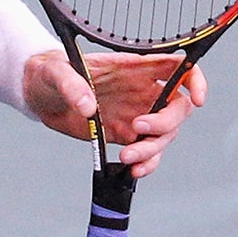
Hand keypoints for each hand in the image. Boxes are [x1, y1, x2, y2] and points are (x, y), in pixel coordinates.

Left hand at [25, 50, 207, 177]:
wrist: (41, 94)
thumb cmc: (51, 73)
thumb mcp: (55, 72)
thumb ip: (71, 84)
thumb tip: (87, 105)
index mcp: (135, 67)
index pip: (178, 67)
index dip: (195, 80)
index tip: (196, 99)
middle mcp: (142, 91)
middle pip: (177, 108)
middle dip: (165, 124)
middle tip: (137, 130)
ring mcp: (137, 114)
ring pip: (164, 135)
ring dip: (152, 150)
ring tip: (125, 157)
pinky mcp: (125, 136)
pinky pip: (148, 153)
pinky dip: (147, 164)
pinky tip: (133, 169)